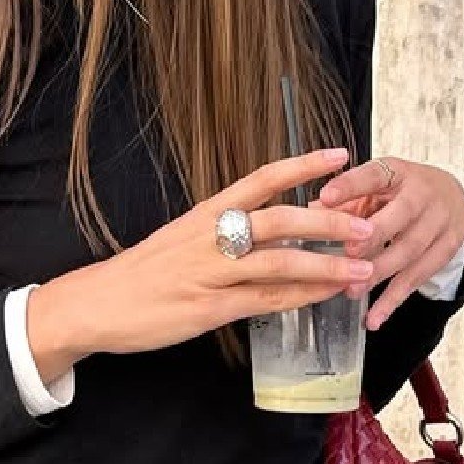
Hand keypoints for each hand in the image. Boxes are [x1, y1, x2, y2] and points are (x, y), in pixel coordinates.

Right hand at [26, 148, 375, 383]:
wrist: (97, 302)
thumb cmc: (142, 272)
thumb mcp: (182, 241)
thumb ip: (222, 234)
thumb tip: (269, 234)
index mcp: (205, 212)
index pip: (261, 179)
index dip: (302, 166)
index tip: (339, 155)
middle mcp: (209, 235)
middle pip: (278, 218)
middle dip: (326, 220)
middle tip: (366, 223)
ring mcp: (210, 272)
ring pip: (278, 262)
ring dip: (324, 264)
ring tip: (361, 267)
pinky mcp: (208, 308)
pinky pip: (264, 301)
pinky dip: (299, 298)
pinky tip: (324, 297)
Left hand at [315, 156, 463, 330]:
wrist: (452, 195)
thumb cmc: (401, 190)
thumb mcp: (376, 184)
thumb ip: (345, 199)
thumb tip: (311, 212)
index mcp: (396, 172)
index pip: (373, 175)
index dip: (350, 185)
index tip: (326, 197)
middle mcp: (422, 195)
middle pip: (400, 216)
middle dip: (373, 236)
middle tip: (347, 253)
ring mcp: (439, 223)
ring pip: (409, 251)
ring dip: (379, 273)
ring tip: (352, 289)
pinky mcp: (447, 250)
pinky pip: (418, 278)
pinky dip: (394, 300)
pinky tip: (374, 317)